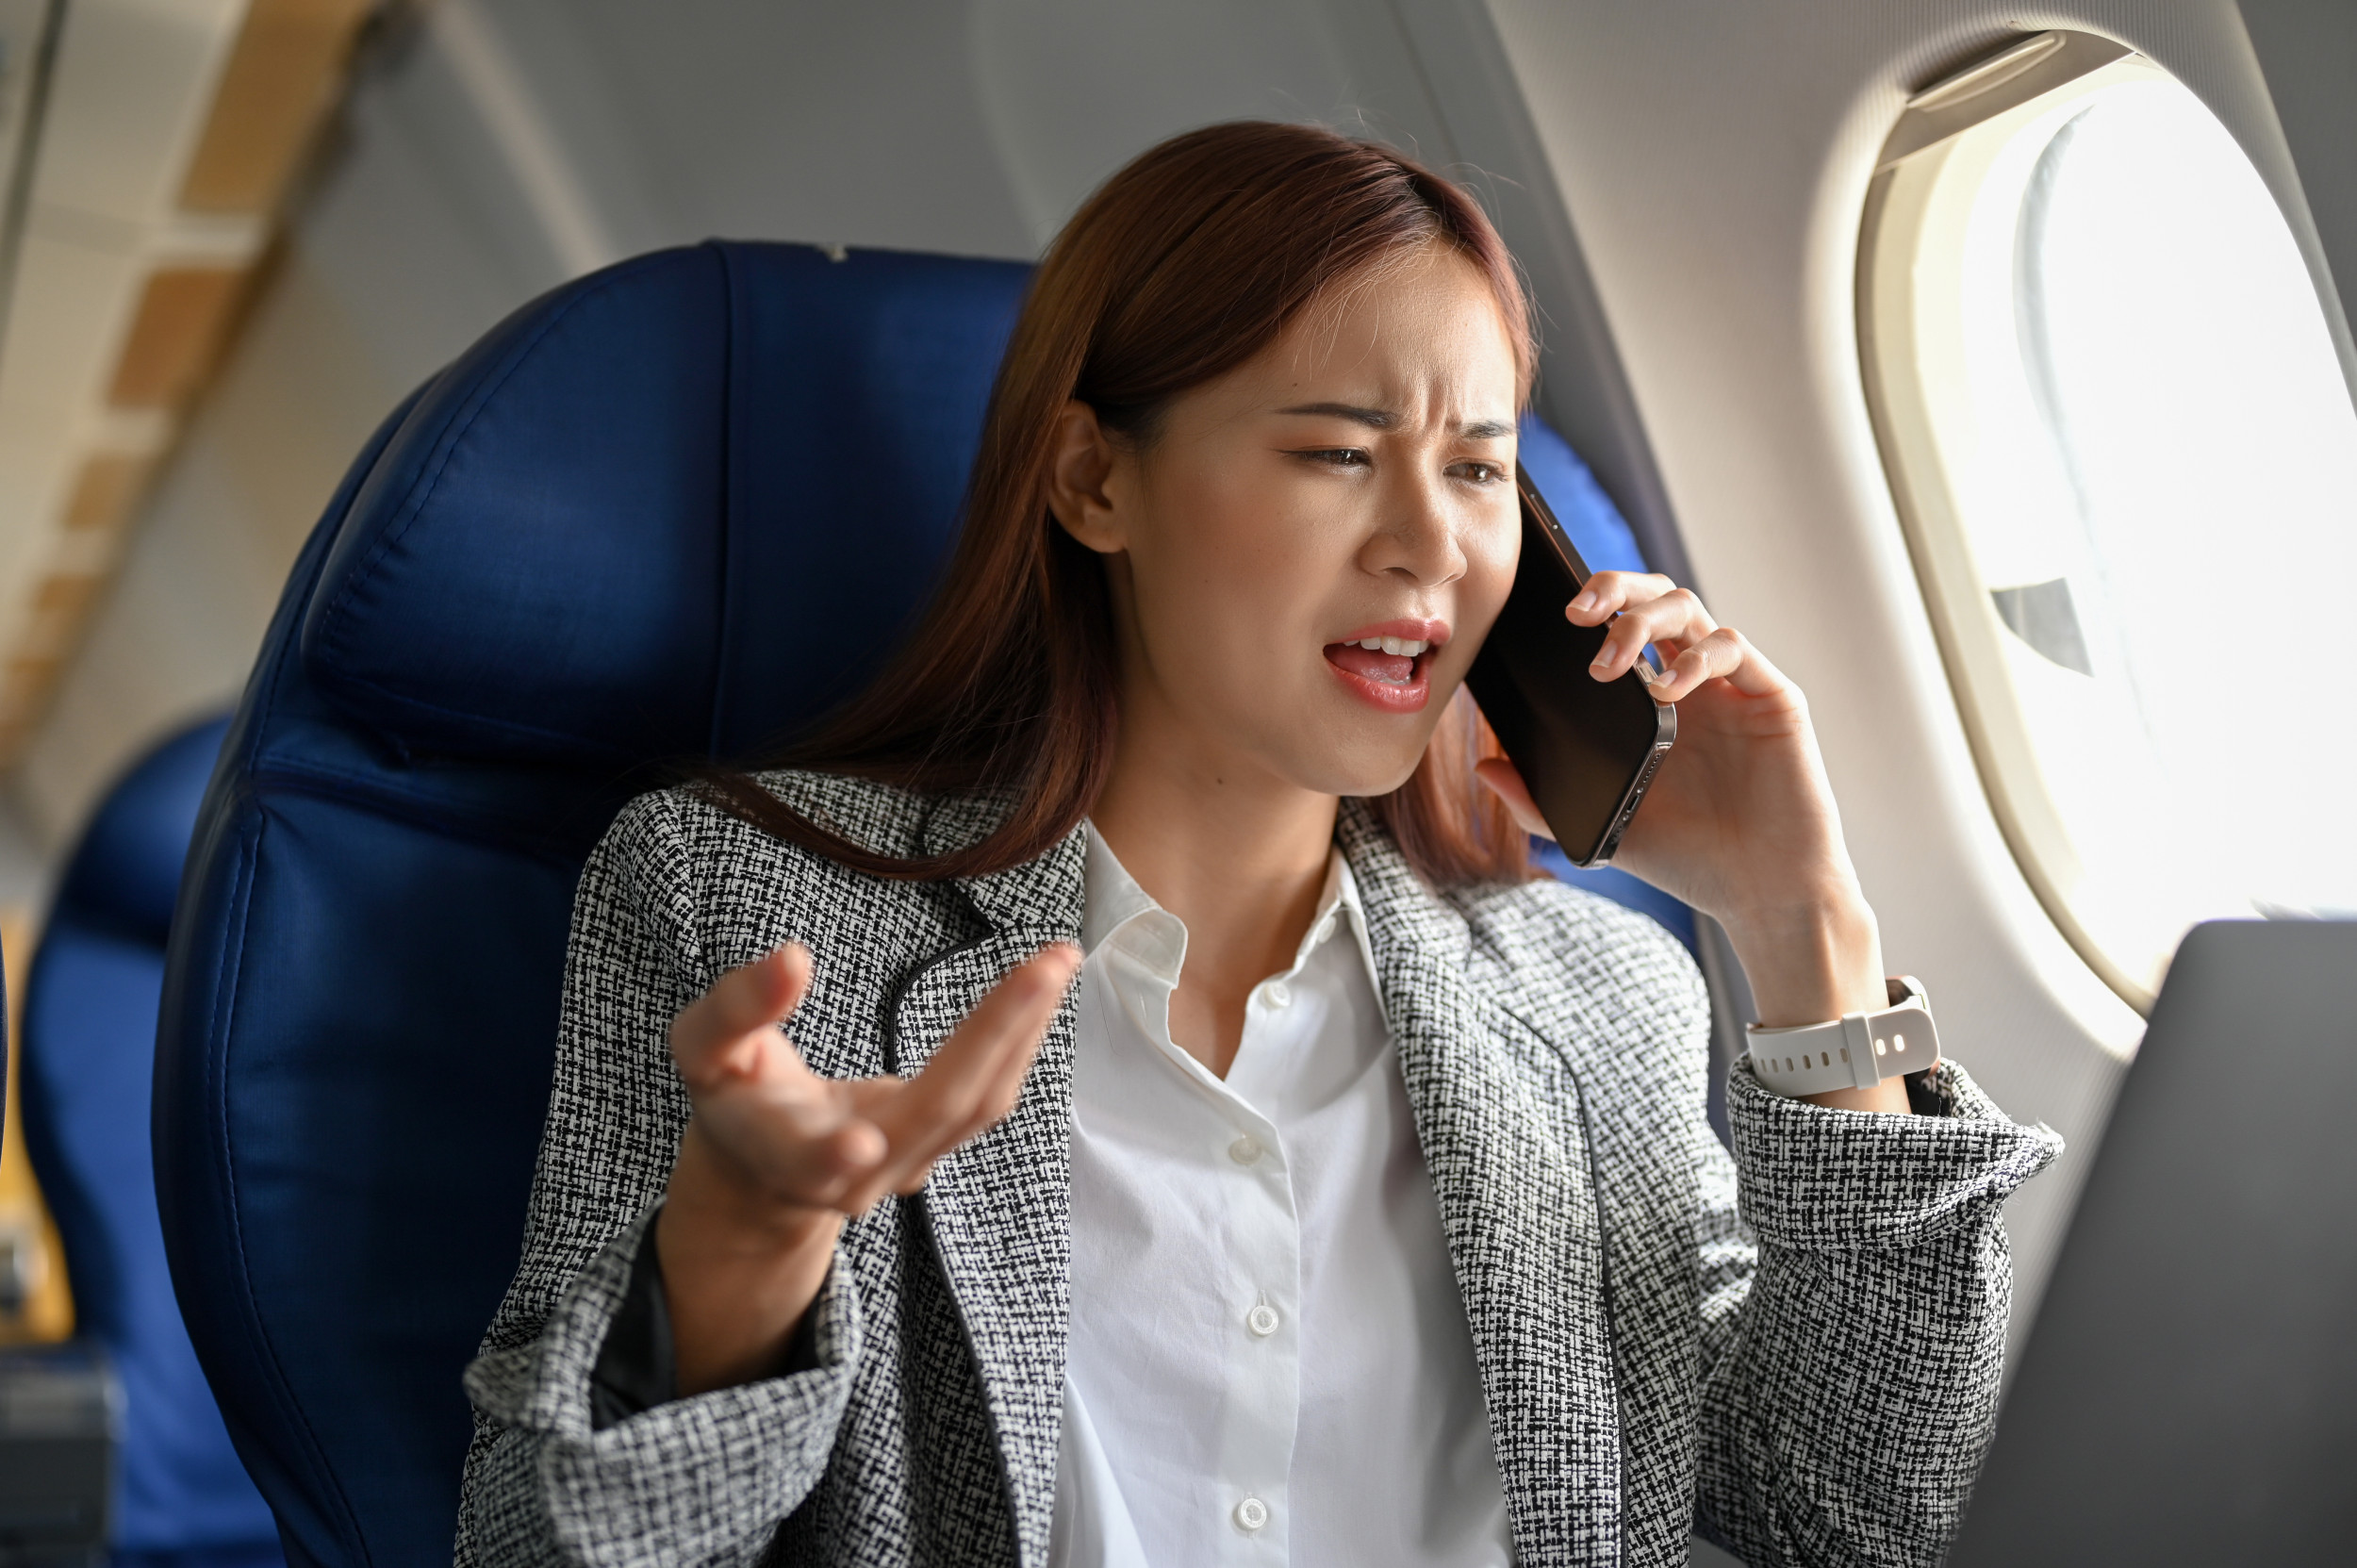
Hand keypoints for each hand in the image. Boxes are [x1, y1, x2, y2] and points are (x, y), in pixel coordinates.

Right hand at [657, 941, 1081, 1392]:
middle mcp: (855, 1175)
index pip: (807, 1160)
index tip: (860, 1142)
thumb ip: (736, 1009)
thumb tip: (792, 959)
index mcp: (782, 1153)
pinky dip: (1020, 1039)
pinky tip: (1044, 988)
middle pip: (935, 1110)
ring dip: (1024, 1031)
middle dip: (995, 1035)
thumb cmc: (733, 1097)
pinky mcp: (937, 1148)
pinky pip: (989, 1096)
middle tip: (1046, 965)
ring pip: (977, 1104)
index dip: (831, 1156)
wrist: (765, 1170)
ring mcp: (904, 1168)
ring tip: (1059, 961)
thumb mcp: (703, 1051)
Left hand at [1474, 574, 1906, 1111]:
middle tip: (1575, 613)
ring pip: (1687, 608)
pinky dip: (1694, 657)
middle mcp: (1690, 681)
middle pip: (1651, 598)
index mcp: (1649, 700)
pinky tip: (1668, 690)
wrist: (1764, 894)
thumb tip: (1483, 766)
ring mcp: (1731, 685)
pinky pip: (1731, 647)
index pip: (1616, 626)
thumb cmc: (1689, 859)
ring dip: (1642, 621)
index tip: (1545, 618)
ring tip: (1608, 662)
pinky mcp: (1772, 696)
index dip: (1587, 606)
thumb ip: (1539, 803)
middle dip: (1612, 588)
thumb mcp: (1601, 828)